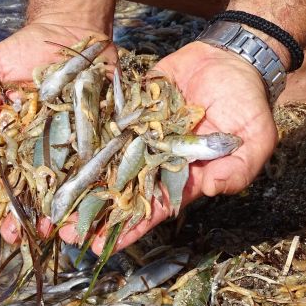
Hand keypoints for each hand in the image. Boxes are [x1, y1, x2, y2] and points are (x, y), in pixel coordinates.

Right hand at [0, 22, 110, 241]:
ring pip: (60, 193)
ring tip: (57, 235)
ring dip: (57, 217)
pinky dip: (94, 196)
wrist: (73, 30)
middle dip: (20, 219)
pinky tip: (92, 216)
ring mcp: (67, 153)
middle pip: (25, 196)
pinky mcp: (98, 145)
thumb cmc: (26, 51)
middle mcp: (35, 155)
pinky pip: (96, 174)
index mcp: (6, 144)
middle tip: (18, 236)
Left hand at [66, 41, 278, 254]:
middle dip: (93, 213)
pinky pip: (102, 128)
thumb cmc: (246, 104)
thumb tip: (212, 188)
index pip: (151, 210)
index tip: (101, 246)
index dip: (128, 229)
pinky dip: (81, 142)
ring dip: (79, 183)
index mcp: (181, 178)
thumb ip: (236, 168)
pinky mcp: (126, 113)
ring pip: (104, 165)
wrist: (229, 59)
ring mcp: (137, 138)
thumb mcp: (254, 140)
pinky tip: (56, 157)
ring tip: (51, 203)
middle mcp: (153, 162)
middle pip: (119, 193)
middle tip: (63, 231)